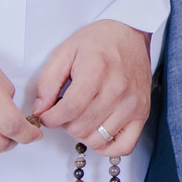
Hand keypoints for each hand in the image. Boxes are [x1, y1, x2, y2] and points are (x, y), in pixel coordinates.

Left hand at [31, 19, 152, 150]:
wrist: (130, 34)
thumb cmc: (98, 41)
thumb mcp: (64, 52)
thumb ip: (48, 82)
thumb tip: (40, 111)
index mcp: (97, 70)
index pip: (70, 110)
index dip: (51, 118)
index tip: (47, 115)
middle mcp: (118, 89)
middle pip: (81, 127)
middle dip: (65, 125)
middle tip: (64, 112)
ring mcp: (132, 103)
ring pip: (97, 139)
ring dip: (82, 134)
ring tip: (81, 118)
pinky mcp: (142, 112)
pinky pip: (124, 146)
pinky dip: (107, 146)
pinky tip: (97, 132)